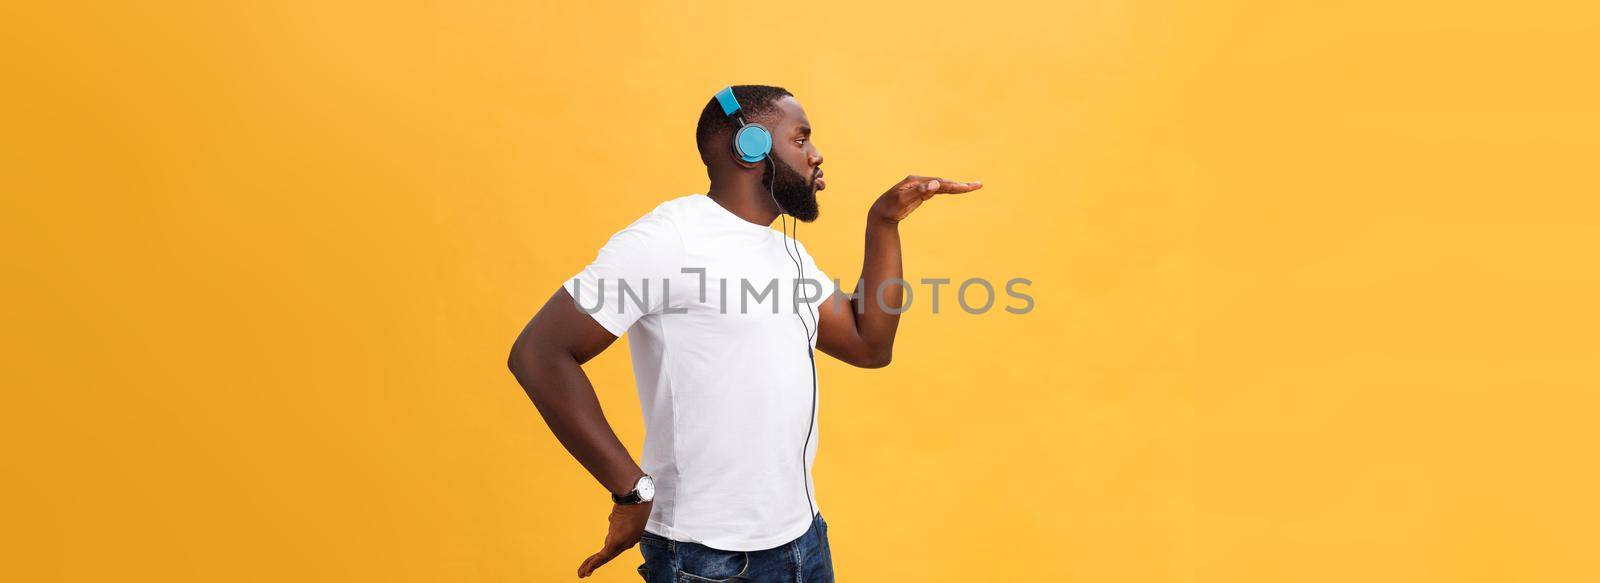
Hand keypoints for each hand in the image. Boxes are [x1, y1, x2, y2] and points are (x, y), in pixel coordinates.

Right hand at [576, 501, 651, 577]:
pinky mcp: (617, 541)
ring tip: (582, 573)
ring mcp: (623, 542)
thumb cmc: (635, 500)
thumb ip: (618, 519)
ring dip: (591, 565)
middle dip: (595, 564)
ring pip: (605, 557)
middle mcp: (628, 542)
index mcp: (631, 536)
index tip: (592, 561)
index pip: (614, 548)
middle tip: (584, 574)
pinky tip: (588, 569)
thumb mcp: (626, 511)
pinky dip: (596, 563)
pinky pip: (604, 555)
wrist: (636, 497)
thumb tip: (611, 520)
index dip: (602, 556)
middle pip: (608, 555)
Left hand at [869, 175, 983, 222]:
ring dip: (956, 187)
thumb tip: (936, 184)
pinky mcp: (920, 194)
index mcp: (917, 181)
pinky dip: (948, 190)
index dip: (955, 186)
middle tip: (979, 185)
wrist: (880, 213)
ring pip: (942, 186)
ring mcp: (921, 187)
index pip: (940, 183)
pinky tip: (955, 190)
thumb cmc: (890, 207)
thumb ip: (919, 191)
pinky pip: (938, 191)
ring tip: (972, 187)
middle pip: (944, 183)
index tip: (968, 187)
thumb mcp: (903, 200)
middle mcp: (920, 181)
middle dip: (961, 185)